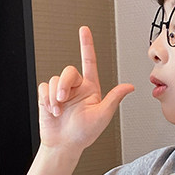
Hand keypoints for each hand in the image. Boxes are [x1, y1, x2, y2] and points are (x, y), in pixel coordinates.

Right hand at [38, 26, 133, 152]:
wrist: (64, 145)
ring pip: (55, 80)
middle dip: (64, 84)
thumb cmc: (84, 134)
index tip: (84, 30)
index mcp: (90, 89)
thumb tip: (130, 86)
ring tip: (58, 110)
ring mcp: (61, 92)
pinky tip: (52, 110)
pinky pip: (44, 87)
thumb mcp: (102, 116)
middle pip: (68, 71)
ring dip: (55, 96)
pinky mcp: (47, 96)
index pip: (89, 62)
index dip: (86, 45)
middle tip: (63, 100)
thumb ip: (114, 98)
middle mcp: (76, 87)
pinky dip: (46, 99)